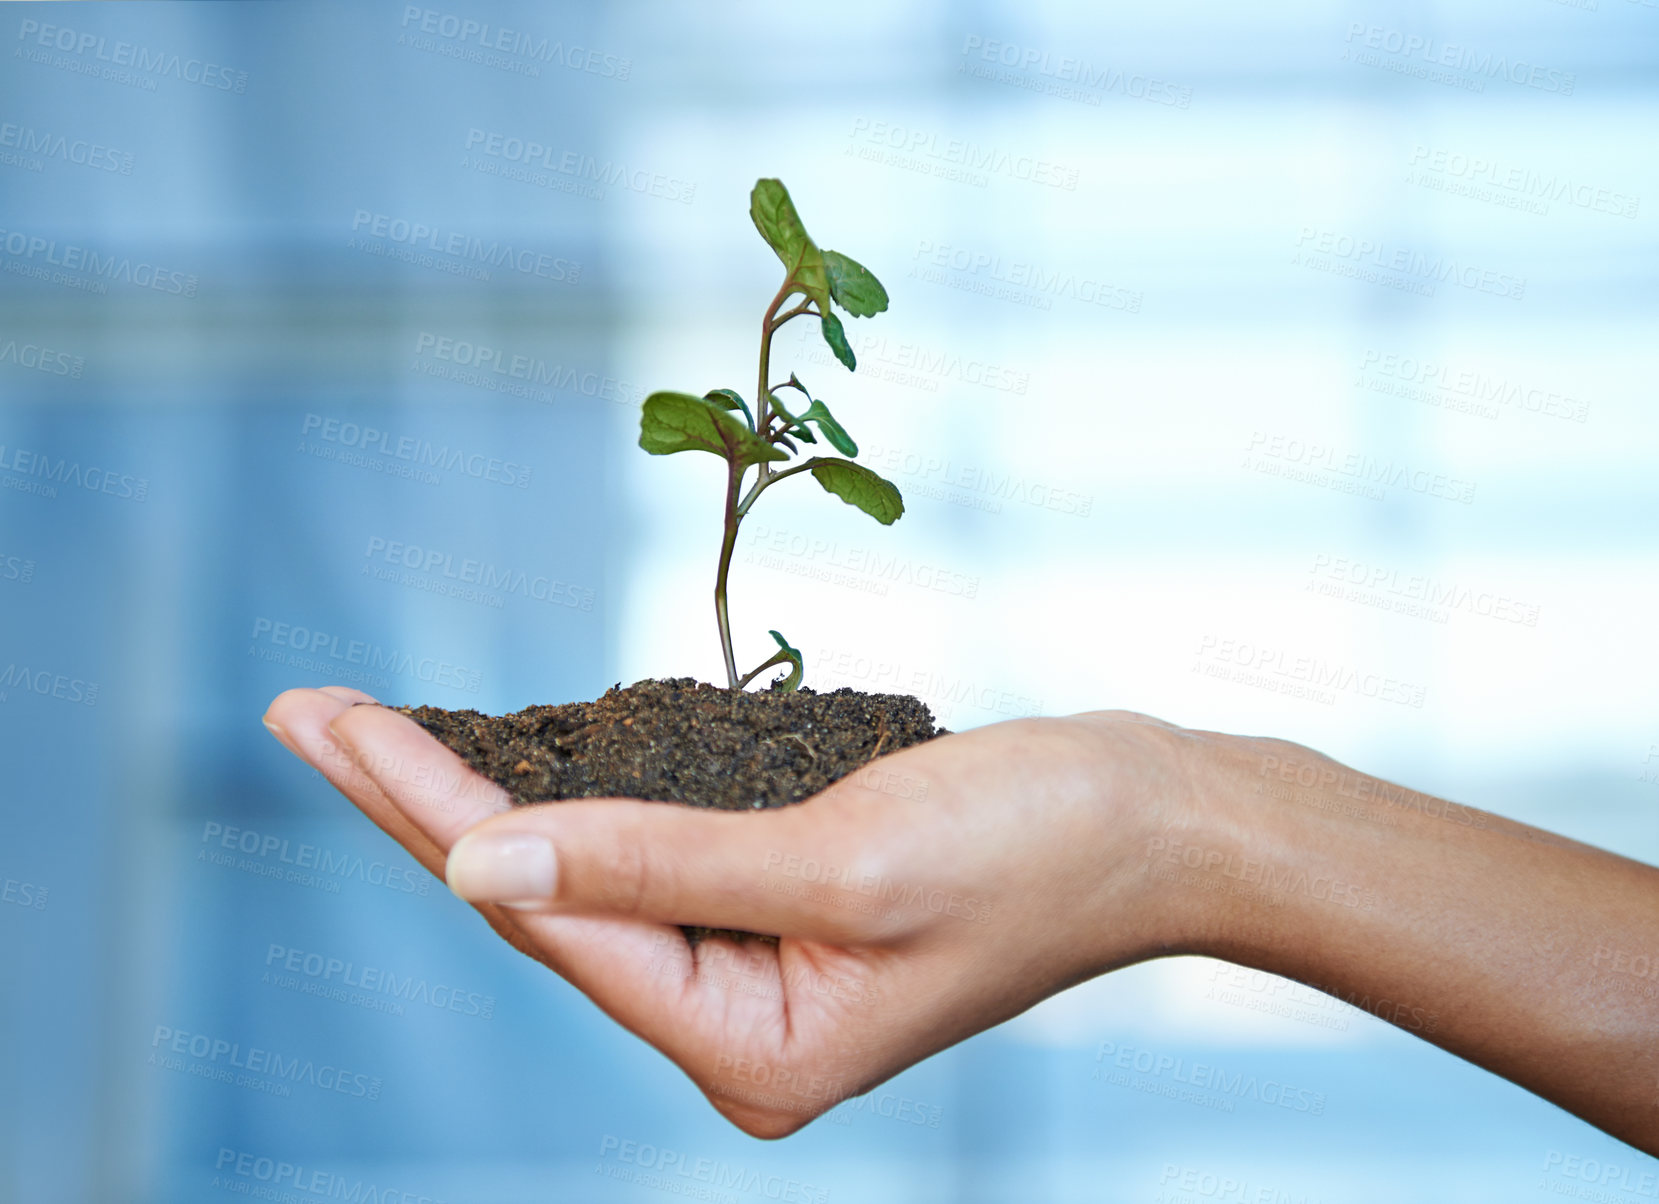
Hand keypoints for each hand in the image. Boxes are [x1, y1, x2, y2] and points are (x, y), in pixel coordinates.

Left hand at [262, 687, 1218, 1136]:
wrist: (1161, 819)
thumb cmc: (1035, 845)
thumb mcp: (838, 861)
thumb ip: (654, 865)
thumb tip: (472, 864)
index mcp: (750, 1050)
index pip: (551, 914)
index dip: (429, 810)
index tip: (331, 721)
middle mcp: (740, 1024)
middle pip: (546, 898)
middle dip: (423, 800)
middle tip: (304, 712)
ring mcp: (761, 966)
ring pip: (588, 871)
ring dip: (486, 789)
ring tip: (370, 725)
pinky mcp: (785, 904)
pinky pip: (652, 848)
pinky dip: (579, 790)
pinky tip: (511, 749)